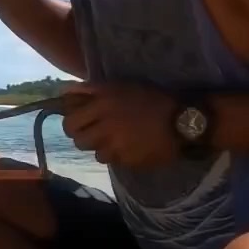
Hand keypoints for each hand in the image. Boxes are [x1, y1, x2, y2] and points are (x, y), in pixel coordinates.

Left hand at [60, 81, 181, 167]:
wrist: (184, 122)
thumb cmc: (153, 99)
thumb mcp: (121, 86)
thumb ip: (91, 90)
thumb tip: (63, 93)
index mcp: (103, 105)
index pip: (70, 122)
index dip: (72, 124)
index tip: (80, 123)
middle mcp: (106, 126)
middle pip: (79, 141)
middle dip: (85, 137)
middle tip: (96, 133)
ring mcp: (116, 146)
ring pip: (95, 153)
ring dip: (102, 148)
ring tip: (117, 140)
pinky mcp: (127, 161)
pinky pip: (113, 161)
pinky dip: (118, 156)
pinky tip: (130, 147)